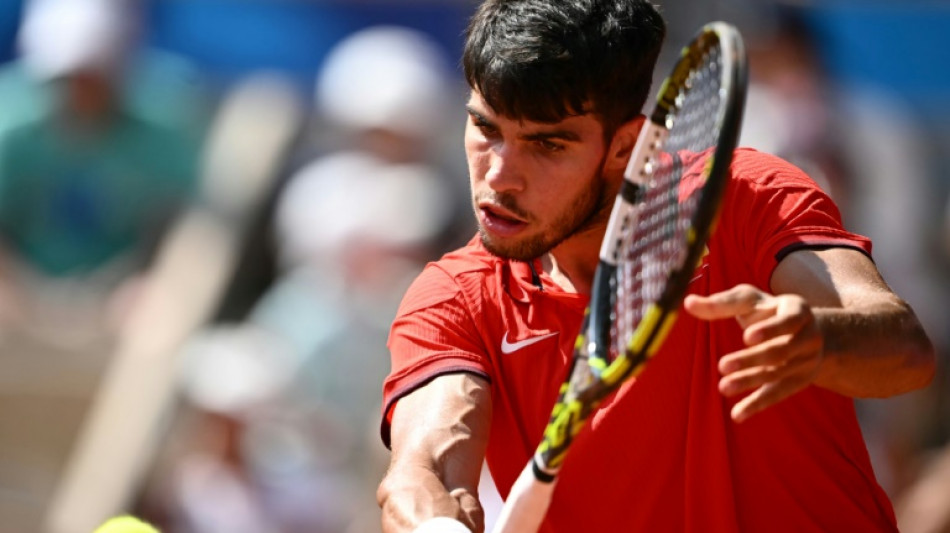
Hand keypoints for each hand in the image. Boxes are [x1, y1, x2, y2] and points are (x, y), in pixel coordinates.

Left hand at [684, 284, 823, 421]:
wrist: (806, 331)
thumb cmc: (767, 310)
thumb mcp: (749, 300)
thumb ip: (721, 303)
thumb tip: (687, 303)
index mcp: (798, 310)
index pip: (789, 321)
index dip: (770, 330)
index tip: (746, 337)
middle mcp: (808, 336)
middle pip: (781, 351)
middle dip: (751, 359)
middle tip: (722, 366)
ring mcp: (807, 360)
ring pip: (777, 374)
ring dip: (749, 381)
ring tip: (723, 387)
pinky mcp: (800, 380)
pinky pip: (778, 393)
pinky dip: (757, 404)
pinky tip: (738, 414)